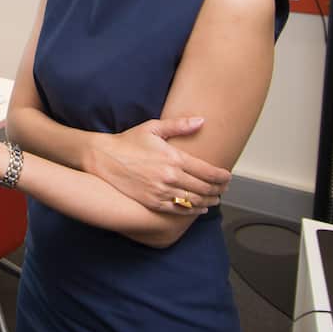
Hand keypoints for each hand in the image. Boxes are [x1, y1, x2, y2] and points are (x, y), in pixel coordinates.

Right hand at [87, 117, 230, 213]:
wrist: (105, 159)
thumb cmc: (128, 142)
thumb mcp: (153, 128)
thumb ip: (179, 125)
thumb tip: (201, 121)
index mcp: (173, 158)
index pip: (207, 171)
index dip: (222, 176)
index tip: (228, 177)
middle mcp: (170, 177)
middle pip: (204, 188)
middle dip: (219, 189)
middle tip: (224, 188)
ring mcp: (161, 191)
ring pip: (194, 201)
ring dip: (209, 201)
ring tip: (216, 199)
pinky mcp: (153, 202)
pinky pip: (179, 210)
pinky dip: (193, 210)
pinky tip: (199, 208)